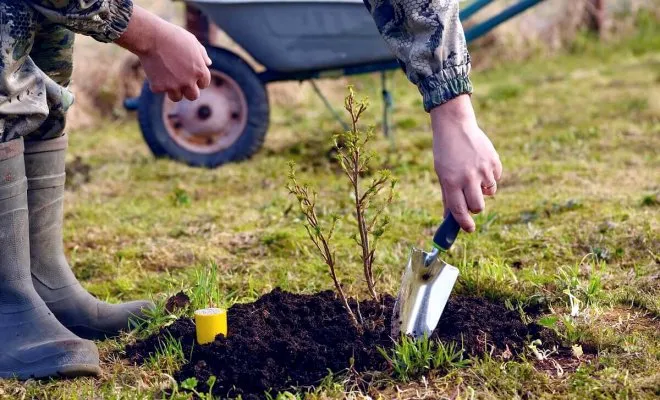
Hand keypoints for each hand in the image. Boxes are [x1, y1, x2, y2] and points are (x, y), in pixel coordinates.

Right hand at [115, 6, 211, 101]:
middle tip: (180, 81)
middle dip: (188, 90)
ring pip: (177, 97)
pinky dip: (156, 83)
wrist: (150, 37)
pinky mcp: (159, 87)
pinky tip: (154, 70)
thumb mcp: (192, 41)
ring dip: (173, 90)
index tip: (189, 73)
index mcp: (200, 71)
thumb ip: (202, 54)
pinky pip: (159, 90)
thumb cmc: (172, 35)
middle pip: (193, 96)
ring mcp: (173, 86)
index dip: (197, 79)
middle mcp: (189, 81)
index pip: (204, 84)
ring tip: (166, 77)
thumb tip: (208, 63)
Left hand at [430, 95, 501, 232]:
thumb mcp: (442, 174)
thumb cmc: (445, 152)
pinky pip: (495, 178)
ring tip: (473, 174)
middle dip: (475, 208)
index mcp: (451, 182)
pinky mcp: (494, 161)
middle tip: (471, 202)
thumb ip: (448, 196)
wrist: (455, 126)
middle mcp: (468, 177)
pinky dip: (489, 176)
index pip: (459, 211)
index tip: (469, 229)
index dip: (464, 223)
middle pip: (478, 207)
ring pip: (489, 193)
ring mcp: (483, 169)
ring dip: (482, 190)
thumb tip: (450, 219)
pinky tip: (480, 164)